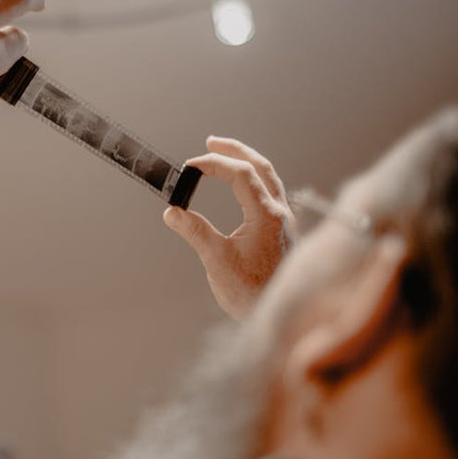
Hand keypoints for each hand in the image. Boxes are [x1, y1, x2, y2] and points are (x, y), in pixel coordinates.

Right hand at [163, 137, 294, 319]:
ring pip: (269, 178)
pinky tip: (240, 188)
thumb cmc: (251, 293)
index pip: (241, 174)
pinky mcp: (282, 232)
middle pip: (260, 167)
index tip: (190, 166)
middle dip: (234, 151)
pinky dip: (253, 180)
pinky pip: (270, 193)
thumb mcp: (217, 261)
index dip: (214, 164)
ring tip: (223, 157)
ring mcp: (284, 222)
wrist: (279, 316)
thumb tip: (173, 211)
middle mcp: (280, 213)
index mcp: (267, 215)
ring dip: (246, 163)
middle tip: (210, 142)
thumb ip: (195, 232)